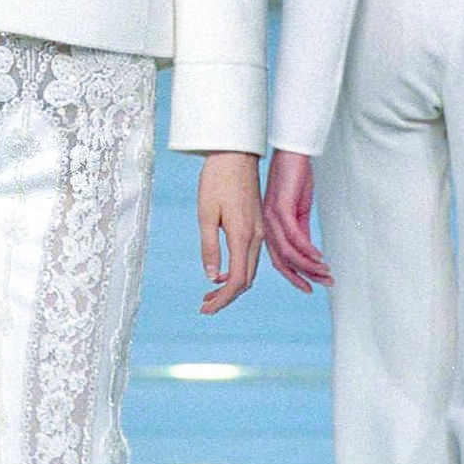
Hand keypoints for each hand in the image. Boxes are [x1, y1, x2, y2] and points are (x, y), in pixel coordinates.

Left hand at [197, 151, 261, 313]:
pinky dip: (238, 271)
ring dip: (231, 286)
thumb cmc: (217, 180)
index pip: (237, 280)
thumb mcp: (205, 215)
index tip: (206, 309)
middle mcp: (256, 237)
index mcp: (243, 236)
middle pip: (246, 280)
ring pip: (250, 270)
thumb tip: (212, 277)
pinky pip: (250, 257)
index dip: (222, 300)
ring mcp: (259, 231)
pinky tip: (222, 273)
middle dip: (226, 297)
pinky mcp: (256, 225)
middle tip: (204, 306)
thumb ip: (209, 248)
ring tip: (209, 294)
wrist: (235, 155)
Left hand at [263, 148, 332, 292]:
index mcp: (268, 227)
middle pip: (281, 260)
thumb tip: (307, 252)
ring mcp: (272, 216)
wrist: (290, 150)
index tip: (309, 288)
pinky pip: (293, 234)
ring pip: (288, 251)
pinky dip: (306, 248)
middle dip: (300, 277)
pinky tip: (319, 256)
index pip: (278, 259)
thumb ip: (300, 230)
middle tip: (320, 286)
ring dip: (307, 265)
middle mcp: (267, 225)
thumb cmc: (293, 176)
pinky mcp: (281, 206)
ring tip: (325, 273)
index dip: (292, 276)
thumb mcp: (297, 208)